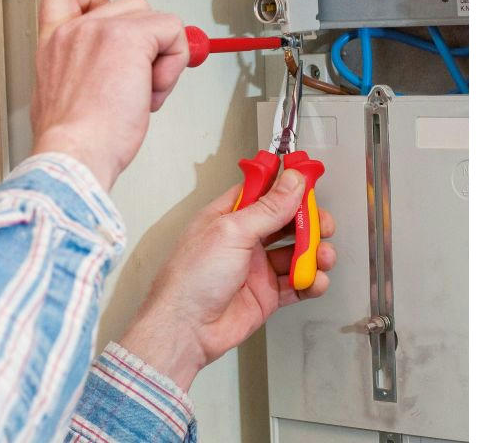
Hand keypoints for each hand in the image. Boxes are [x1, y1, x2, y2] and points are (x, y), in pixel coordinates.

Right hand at [31, 0, 188, 189]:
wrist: (75, 154)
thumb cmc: (75, 141)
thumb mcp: (64, 100)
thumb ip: (87, 75)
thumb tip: (124, 73)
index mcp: (55, 43)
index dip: (99, 3)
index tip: (113, 32)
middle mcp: (75, 30)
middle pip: (131, 8)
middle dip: (144, 47)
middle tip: (133, 85)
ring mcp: (101, 29)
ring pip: (156, 19)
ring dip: (161, 57)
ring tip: (142, 91)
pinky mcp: (129, 37)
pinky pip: (173, 30)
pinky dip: (175, 61)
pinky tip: (153, 90)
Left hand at [120, 169, 335, 390]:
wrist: (186, 329)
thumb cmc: (193, 277)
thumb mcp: (233, 232)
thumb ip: (267, 208)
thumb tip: (292, 180)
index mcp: (230, 216)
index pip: (264, 191)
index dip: (288, 186)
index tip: (311, 182)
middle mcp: (244, 239)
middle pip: (286, 221)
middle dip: (308, 221)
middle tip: (323, 225)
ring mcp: (256, 267)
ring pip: (296, 253)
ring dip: (315, 252)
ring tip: (323, 257)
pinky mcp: (267, 294)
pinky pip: (297, 284)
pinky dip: (311, 282)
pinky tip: (316, 281)